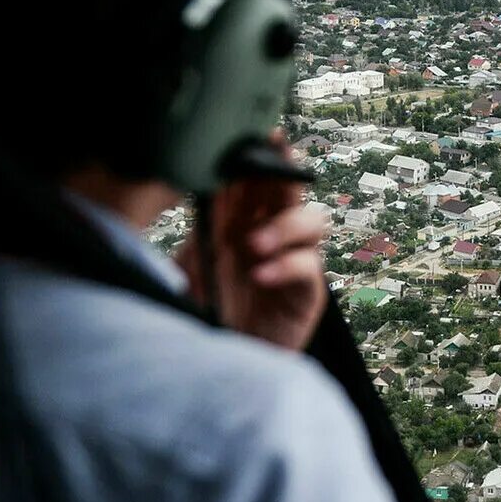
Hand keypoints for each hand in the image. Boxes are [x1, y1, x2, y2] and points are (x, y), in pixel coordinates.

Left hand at [175, 132, 328, 350]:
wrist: (214, 369)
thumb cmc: (199, 318)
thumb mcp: (188, 264)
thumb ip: (199, 225)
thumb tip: (197, 181)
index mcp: (236, 223)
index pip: (255, 179)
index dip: (263, 154)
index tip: (263, 133)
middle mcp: (267, 237)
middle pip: (289, 191)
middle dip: (286, 173)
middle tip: (278, 162)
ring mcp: (290, 263)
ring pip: (312, 220)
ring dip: (285, 226)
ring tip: (254, 245)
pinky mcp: (305, 292)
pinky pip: (308, 265)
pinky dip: (287, 265)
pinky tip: (260, 275)